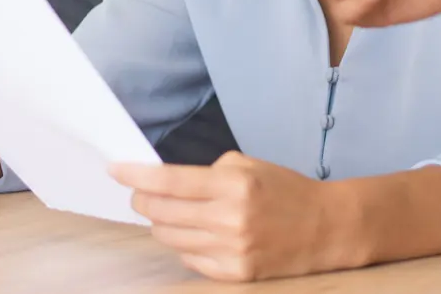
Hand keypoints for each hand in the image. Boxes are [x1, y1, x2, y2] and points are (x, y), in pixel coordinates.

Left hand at [112, 152, 346, 281]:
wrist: (325, 228)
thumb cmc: (286, 190)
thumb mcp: (249, 165)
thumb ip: (209, 172)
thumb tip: (166, 181)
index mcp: (233, 185)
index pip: (169, 181)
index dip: (135, 175)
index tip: (115, 169)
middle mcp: (229, 219)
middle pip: (162, 212)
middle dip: (142, 200)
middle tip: (139, 193)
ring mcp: (231, 251)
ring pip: (170, 238)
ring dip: (161, 223)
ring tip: (168, 214)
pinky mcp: (235, 275)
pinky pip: (189, 260)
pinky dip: (184, 245)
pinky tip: (194, 234)